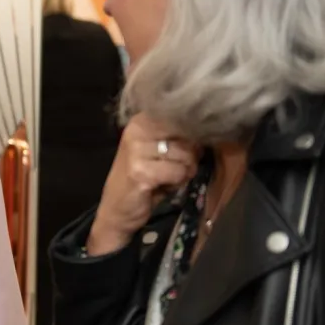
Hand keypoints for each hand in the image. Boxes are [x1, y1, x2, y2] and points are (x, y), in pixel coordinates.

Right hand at [90, 114, 200, 254]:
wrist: (116, 207)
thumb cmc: (142, 176)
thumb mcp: (159, 149)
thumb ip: (179, 136)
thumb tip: (208, 130)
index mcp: (141, 120)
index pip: (182, 117)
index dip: (191, 136)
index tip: (180, 150)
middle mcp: (137, 130)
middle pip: (188, 137)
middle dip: (188, 157)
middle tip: (171, 168)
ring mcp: (136, 150)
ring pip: (186, 156)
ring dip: (182, 172)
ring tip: (165, 177)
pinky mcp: (140, 171)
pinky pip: (178, 173)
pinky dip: (176, 183)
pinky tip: (161, 186)